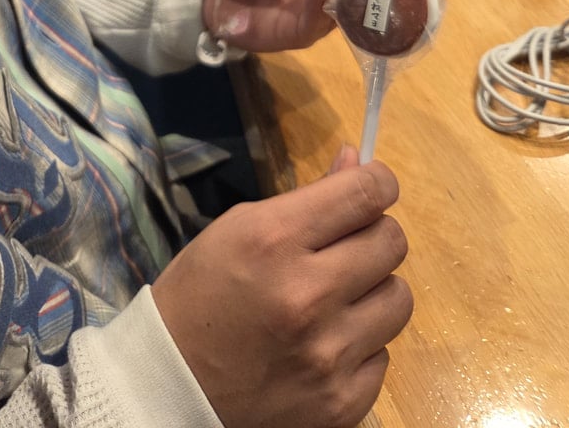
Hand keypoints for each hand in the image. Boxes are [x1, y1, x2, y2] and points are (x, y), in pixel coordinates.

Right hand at [151, 153, 411, 427]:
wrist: (170, 385)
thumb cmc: (201, 293)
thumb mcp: (240, 228)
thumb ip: (306, 199)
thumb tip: (359, 164)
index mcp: (275, 240)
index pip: (366, 194)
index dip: (378, 183)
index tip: (373, 188)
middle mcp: (308, 295)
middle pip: (392, 242)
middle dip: (373, 235)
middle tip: (345, 247)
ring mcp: (329, 355)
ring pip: (398, 299)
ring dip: (372, 292)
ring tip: (336, 299)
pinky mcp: (342, 404)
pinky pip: (383, 355)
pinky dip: (359, 346)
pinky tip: (322, 344)